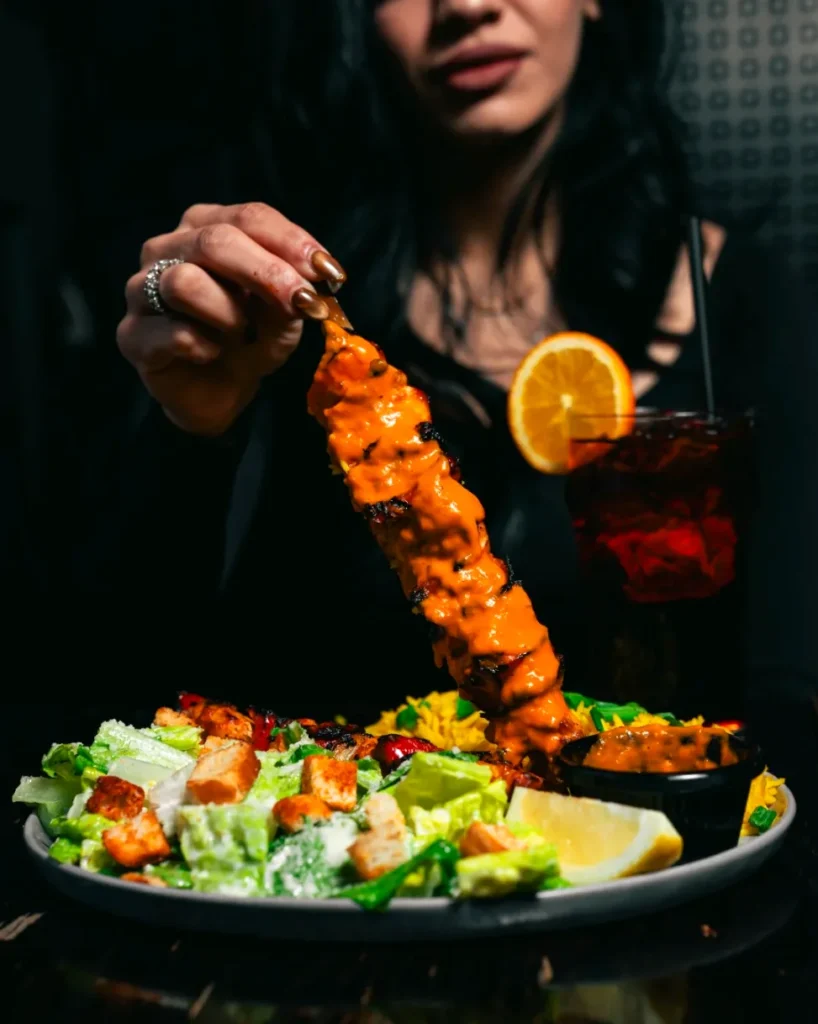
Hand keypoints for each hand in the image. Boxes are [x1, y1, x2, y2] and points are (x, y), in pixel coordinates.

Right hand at [117, 202, 345, 435]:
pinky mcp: (132, 334)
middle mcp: (167, 248)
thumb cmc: (249, 339)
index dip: (291, 242)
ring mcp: (142, 289)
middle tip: (302, 302)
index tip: (328, 272)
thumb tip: (310, 281)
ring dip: (228, 311)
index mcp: (205, 228)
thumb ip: (293, 292)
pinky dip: (203, 345)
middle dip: (267, 272)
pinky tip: (214, 353)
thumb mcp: (283, 315)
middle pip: (215, 240)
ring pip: (184, 281)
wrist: (219, 392)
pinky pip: (170, 332)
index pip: (249, 217)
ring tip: (243, 333)